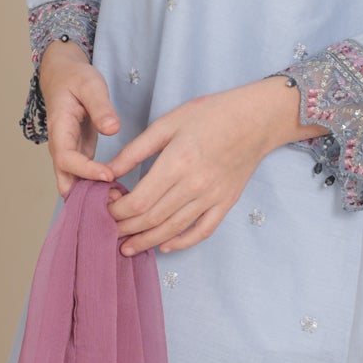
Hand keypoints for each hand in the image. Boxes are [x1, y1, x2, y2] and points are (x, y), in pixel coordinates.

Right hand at [38, 41, 120, 197]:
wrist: (63, 77)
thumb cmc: (75, 79)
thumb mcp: (90, 85)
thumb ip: (101, 107)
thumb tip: (112, 129)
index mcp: (59, 130)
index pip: (66, 158)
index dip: (86, 170)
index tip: (109, 175)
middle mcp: (61, 147)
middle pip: (65, 181)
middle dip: (86, 197)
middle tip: (114, 201)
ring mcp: (69, 155)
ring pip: (74, 185)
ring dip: (92, 197)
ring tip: (119, 201)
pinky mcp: (79, 157)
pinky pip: (84, 180)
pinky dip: (97, 190)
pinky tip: (117, 194)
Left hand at [102, 77, 311, 254]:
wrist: (256, 119)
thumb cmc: (210, 114)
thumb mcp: (167, 123)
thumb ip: (136, 150)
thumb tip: (108, 171)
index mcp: (177, 162)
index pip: (140, 201)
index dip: (118, 211)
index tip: (106, 209)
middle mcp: (195, 185)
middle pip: (153, 219)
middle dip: (127, 228)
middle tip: (110, 230)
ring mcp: (212, 198)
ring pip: (173, 229)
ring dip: (147, 241)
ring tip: (127, 247)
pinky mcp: (225, 203)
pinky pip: (202, 231)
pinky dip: (182, 243)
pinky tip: (165, 246)